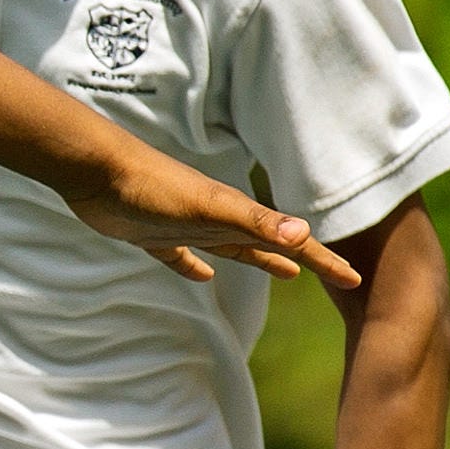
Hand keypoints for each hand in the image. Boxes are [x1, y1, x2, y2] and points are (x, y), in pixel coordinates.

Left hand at [63, 145, 361, 292]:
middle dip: (301, 259)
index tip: (353, 278)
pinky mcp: (152, 234)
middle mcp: (217, 219)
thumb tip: (302, 235)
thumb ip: (253, 222)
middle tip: (333, 273)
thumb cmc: (151, 188)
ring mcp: (186, 226)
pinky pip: (182, 257)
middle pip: (267, 244)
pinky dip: (196, 267)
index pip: (290, 242)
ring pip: (233, 248)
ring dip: (258, 260)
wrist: (96, 170)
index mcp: (236, 215)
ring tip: (283, 273)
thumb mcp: (209, 208)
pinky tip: (203, 275)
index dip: (322, 261)